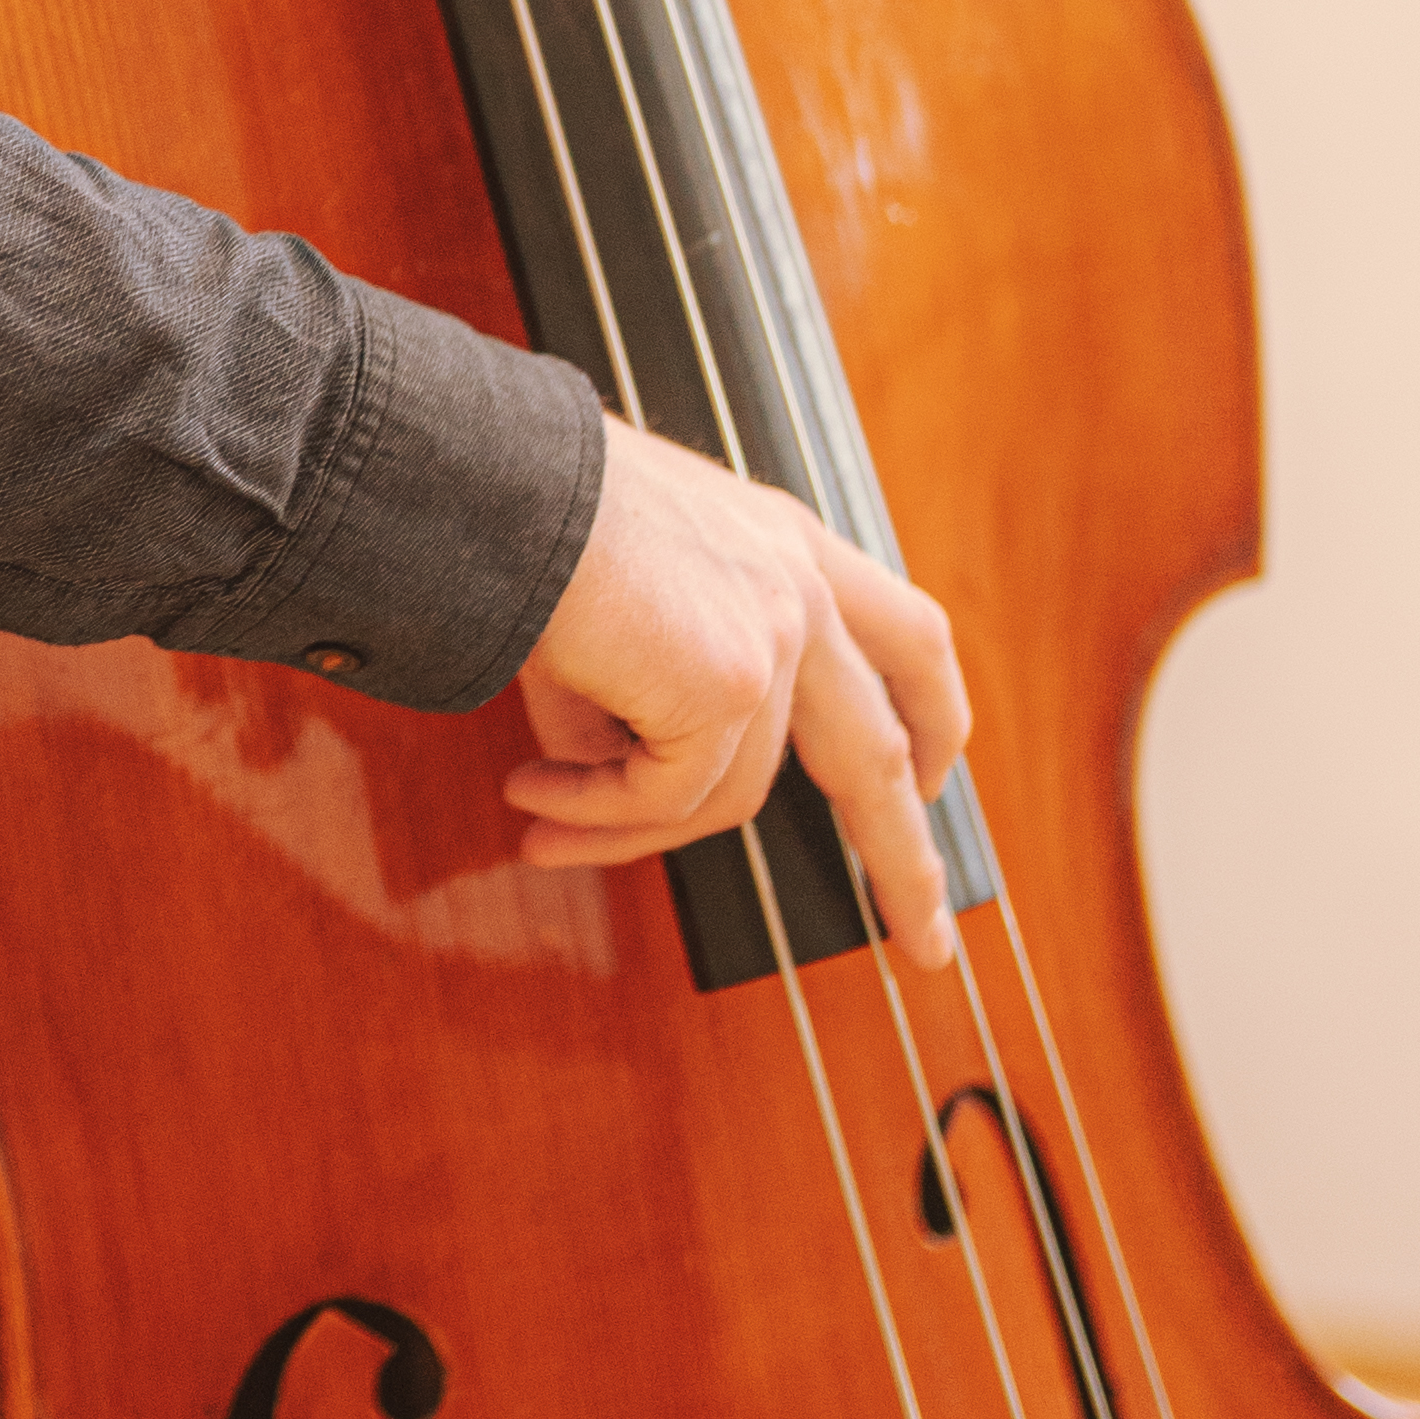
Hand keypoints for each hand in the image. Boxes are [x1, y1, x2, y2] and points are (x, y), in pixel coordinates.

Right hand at [506, 417, 971, 971]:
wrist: (485, 473)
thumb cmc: (523, 519)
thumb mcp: (622, 610)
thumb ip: (664, 703)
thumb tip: (637, 803)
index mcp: (785, 546)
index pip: (903, 638)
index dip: (928, 717)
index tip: (934, 776)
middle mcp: (797, 583)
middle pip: (881, 750)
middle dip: (905, 861)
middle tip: (926, 945)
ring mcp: (771, 634)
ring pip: (724, 797)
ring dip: (621, 826)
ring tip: (538, 823)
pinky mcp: (726, 681)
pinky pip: (664, 797)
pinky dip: (593, 812)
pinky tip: (532, 790)